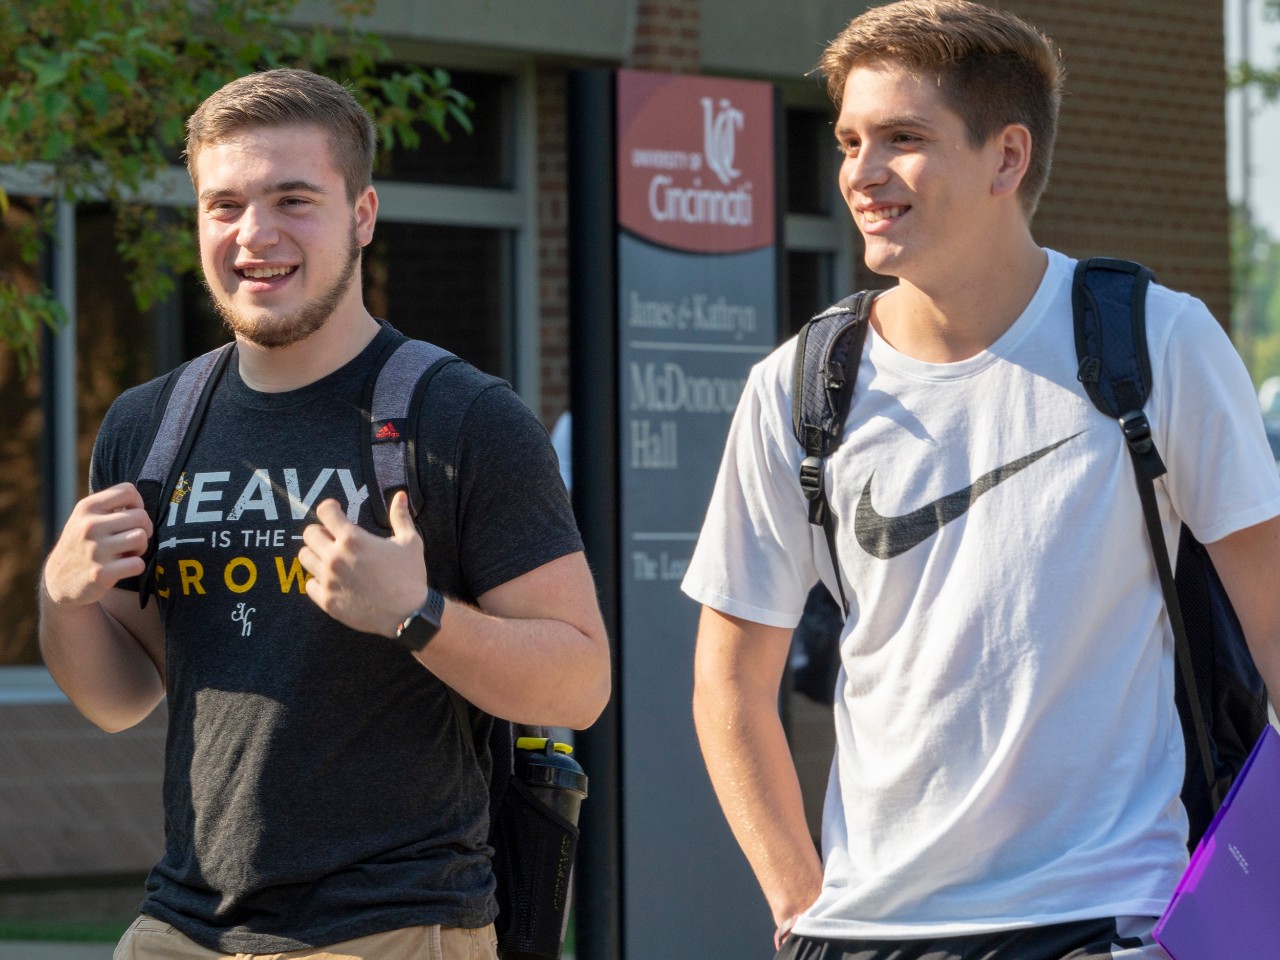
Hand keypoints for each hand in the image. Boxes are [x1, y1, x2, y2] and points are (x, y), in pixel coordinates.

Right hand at [43, 483, 151, 606]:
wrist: (58, 582)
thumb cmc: (81, 545)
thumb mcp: (84, 518)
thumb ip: (109, 507)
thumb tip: (140, 501)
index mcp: (87, 508)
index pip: (128, 491)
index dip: (138, 504)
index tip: (131, 517)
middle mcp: (90, 526)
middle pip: (141, 516)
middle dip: (144, 529)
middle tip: (132, 539)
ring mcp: (95, 549)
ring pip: (141, 538)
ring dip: (141, 548)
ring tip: (127, 553)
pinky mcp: (101, 573)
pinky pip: (138, 564)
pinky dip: (136, 567)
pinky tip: (123, 568)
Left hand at [298, 491, 428, 636]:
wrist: (408, 614)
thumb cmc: (410, 576)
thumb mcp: (410, 542)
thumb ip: (400, 516)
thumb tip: (400, 495)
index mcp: (353, 539)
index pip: (324, 512)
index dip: (330, 508)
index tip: (335, 511)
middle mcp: (335, 558)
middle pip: (309, 534)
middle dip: (321, 531)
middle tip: (333, 538)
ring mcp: (328, 580)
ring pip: (305, 557)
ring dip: (316, 554)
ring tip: (331, 558)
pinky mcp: (327, 601)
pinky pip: (309, 584)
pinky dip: (318, 580)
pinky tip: (333, 580)